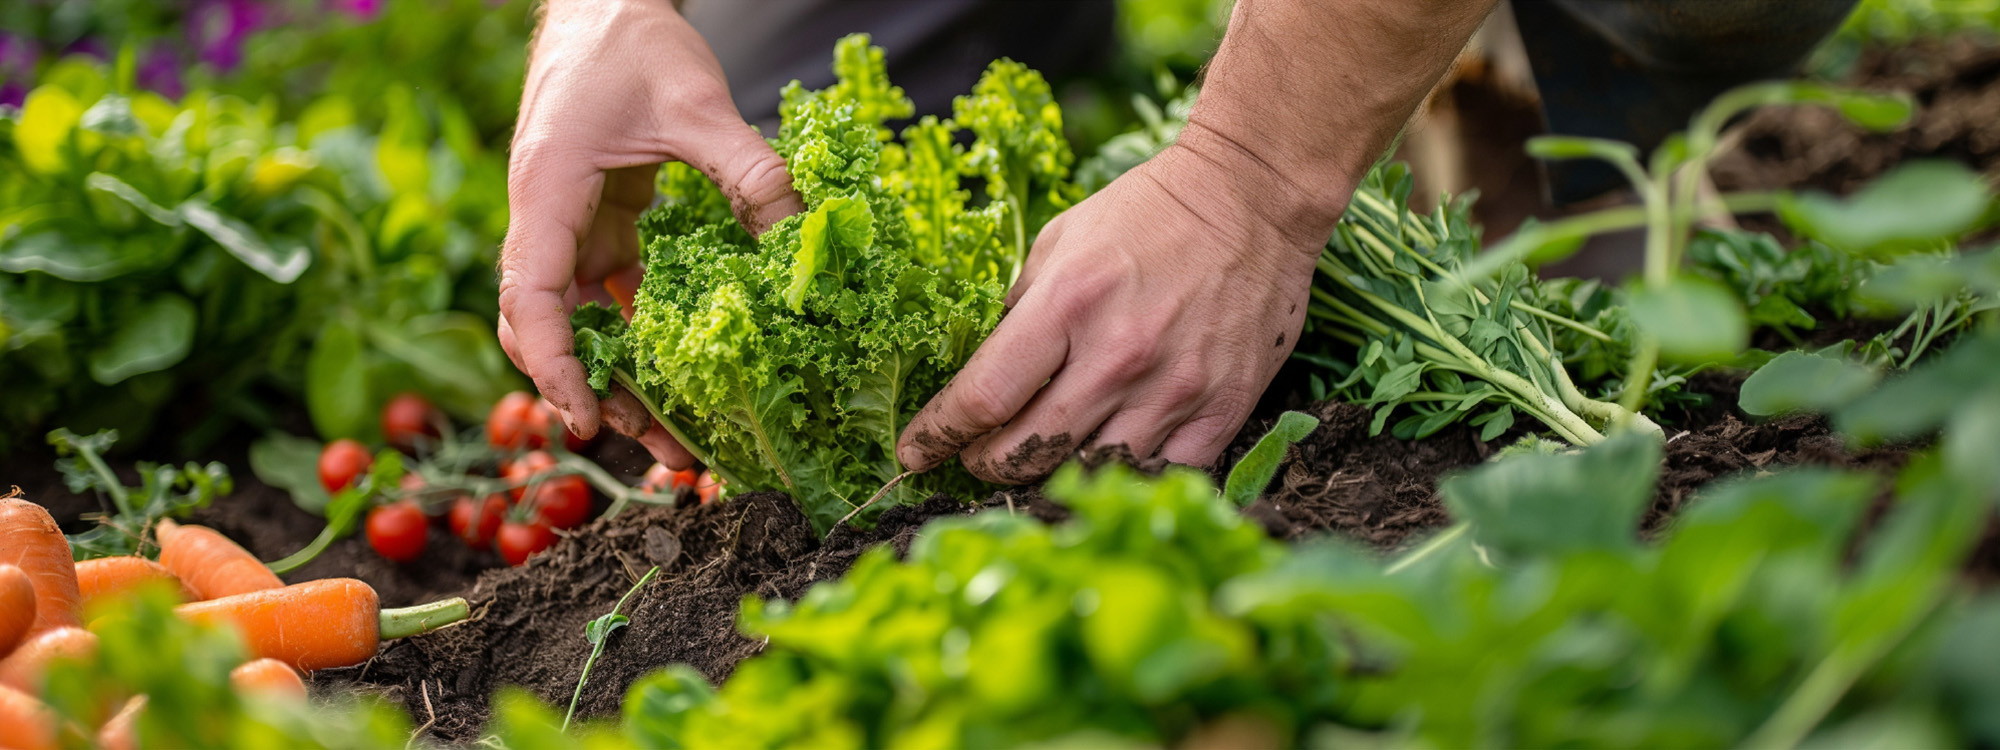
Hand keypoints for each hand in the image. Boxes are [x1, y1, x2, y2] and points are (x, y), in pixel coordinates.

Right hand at [497, 0, 801, 466]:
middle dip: (599, 397)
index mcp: (547, 194)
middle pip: (552, 332)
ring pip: (587, 322)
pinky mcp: (604, 221)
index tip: (588, 419)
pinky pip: (617, 293)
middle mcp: (549, 220)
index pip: (533, 300)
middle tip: (665, 453)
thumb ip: (750, 171)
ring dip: (628, 376)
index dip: (555, 367)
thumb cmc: (629, 39)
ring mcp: (574, 224)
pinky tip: (690, 372)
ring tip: (682, 436)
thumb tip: (804, 240)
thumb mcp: (698, 103)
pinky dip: (647, 335)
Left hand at [894, 127, 1343, 481]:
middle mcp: (1119, 355)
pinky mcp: (1222, 410)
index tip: (914, 451)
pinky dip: (1122, 479)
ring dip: (1049, 480)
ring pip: (1090, 473)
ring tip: (1033, 466)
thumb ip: (1021, 309)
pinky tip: (1101, 465)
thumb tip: (982, 370)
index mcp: (1069, 304)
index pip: (984, 397)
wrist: (1253, 199)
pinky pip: (1160, 475)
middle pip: (1029, 451)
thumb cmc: (1148, 214)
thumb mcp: (1061, 241)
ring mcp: (1174, 389)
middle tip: (975, 459)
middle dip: (986, 465)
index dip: (938, 435)